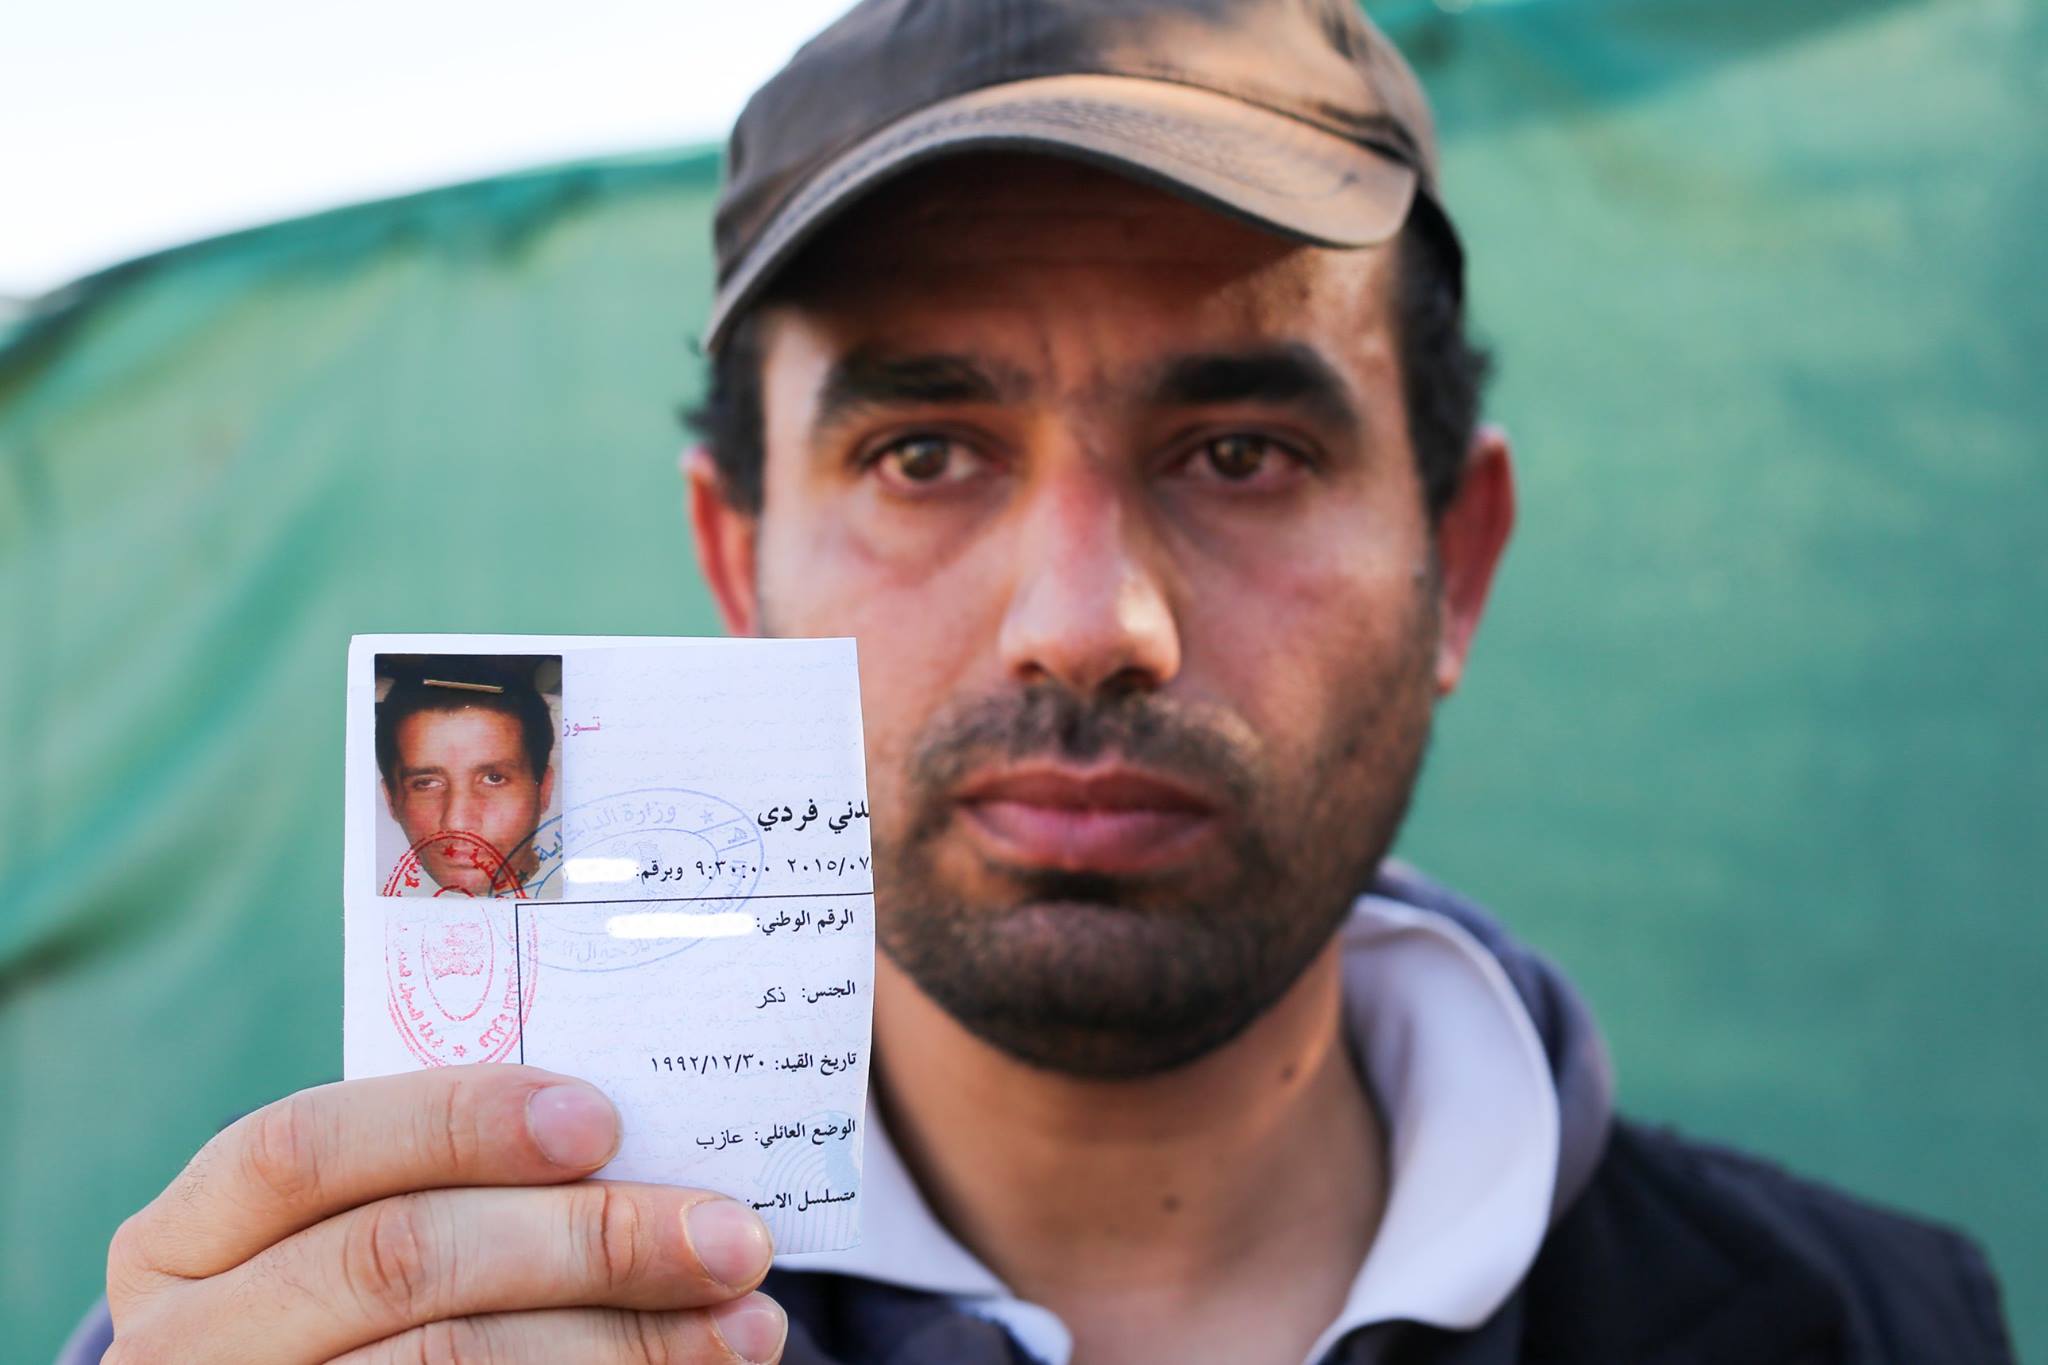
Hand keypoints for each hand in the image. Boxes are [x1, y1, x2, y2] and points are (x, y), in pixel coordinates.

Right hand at [105, 1066, 785, 1362]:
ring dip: (621, 1343)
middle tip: (733, 1238)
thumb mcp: (340, 1240)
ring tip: (744, 1327)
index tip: (601, 1121)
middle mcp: (189, 1341)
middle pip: (401, 1259)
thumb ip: (444, 1188)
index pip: (307, 1147)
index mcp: (186, 1241)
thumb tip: (631, 1142)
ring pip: (446, 1363)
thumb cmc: (348, 1311)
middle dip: (589, 1240)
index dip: (455, 1122)